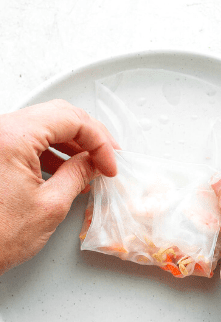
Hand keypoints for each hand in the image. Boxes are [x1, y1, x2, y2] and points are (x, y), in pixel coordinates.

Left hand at [0, 100, 117, 274]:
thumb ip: (77, 176)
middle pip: (57, 116)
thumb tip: (93, 164)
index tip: (110, 163)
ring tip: (91, 166)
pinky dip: (52, 151)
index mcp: (14, 137)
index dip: (98, 141)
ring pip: (44, 126)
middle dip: (88, 136)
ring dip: (71, 144)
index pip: (70, 119)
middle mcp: (2, 130)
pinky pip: (29, 140)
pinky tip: (68, 170)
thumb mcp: (51, 205)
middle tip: (107, 158)